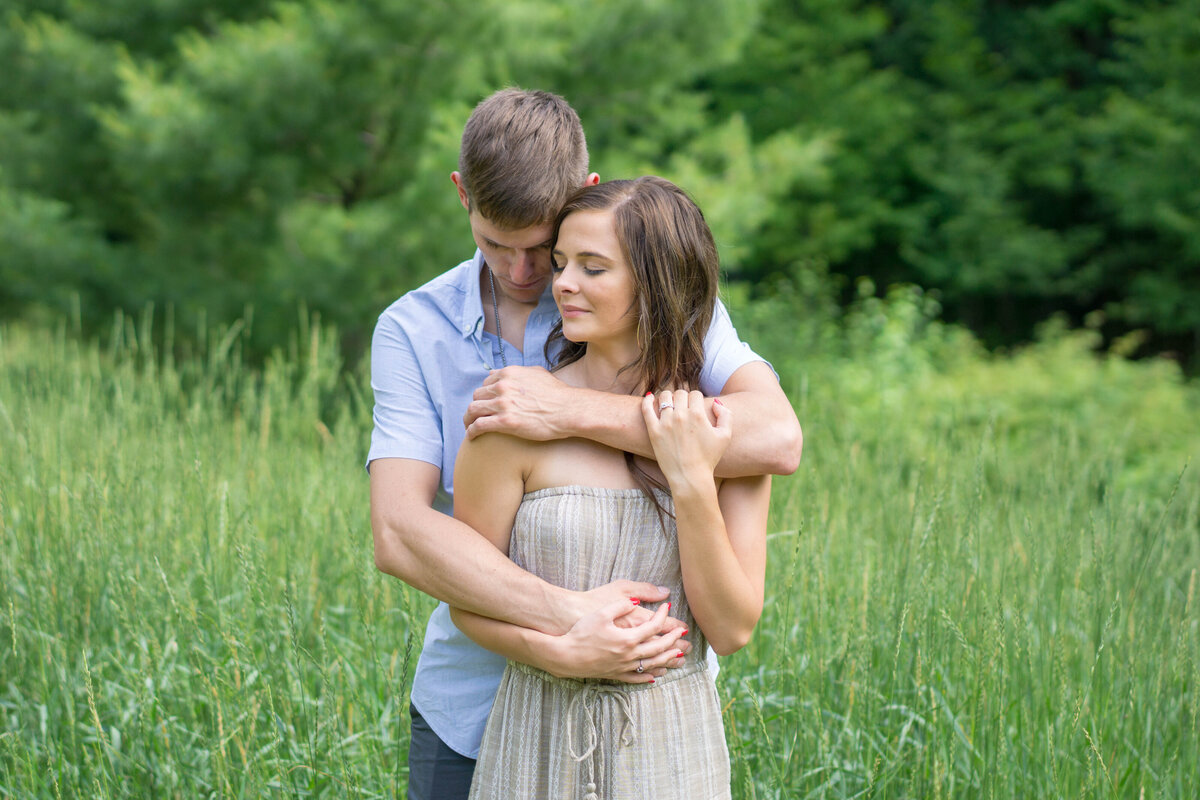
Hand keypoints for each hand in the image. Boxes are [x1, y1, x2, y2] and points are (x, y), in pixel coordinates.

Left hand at [463, 366, 572, 440]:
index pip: (486, 383)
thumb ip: (518, 372)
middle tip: (477, 416)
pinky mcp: (505, 422)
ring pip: (473, 410)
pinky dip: (472, 431)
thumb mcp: (537, 373)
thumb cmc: (558, 394)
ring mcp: (503, 404)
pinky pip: (479, 425)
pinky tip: (472, 436)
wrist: (569, 410)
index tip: (486, 403)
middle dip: (476, 406)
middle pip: (477, 396)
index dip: (485, 394)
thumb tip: (503, 372)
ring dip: (469, 419)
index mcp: (509, 374)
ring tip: (470, 427)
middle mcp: (503, 386)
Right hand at [550, 599, 690, 683]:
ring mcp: (623, 666)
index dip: (663, 615)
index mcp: (628, 637)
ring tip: (678, 655)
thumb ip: (622, 605)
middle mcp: (629, 654)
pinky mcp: (615, 674)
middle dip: (673, 639)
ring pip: (652, 664)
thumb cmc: (581, 631)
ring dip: (667, 659)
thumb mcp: (601, 612)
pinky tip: (656, 676)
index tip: (667, 607)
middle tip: (683, 633)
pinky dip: (649, 676)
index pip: (654, 626)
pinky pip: (637, 678)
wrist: (565, 655)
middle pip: (658, 647)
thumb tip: (637, 601)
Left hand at [642, 389, 731, 485]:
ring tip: (670, 404)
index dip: (696, 399)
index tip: (695, 406)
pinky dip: (648, 400)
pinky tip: (650, 398)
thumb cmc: (708, 458)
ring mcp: (665, 422)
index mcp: (698, 414)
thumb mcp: (725, 436)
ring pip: (664, 397)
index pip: (695, 394)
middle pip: (680, 393)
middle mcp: (681, 415)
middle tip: (683, 406)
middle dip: (683, 397)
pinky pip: (647, 408)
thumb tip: (715, 402)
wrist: (690, 477)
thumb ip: (726, 415)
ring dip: (668, 397)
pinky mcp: (654, 431)